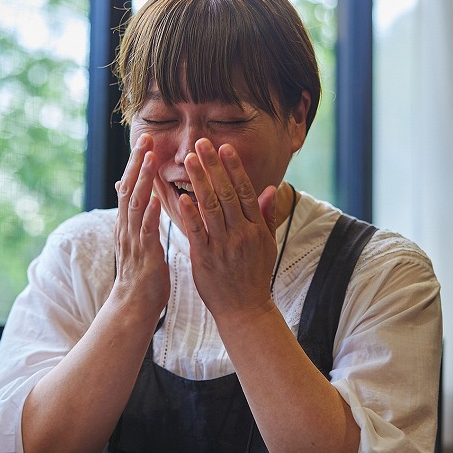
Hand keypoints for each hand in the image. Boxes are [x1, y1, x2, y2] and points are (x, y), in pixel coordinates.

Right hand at [112, 134, 169, 320]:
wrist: (133, 307)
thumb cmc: (142, 274)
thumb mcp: (136, 240)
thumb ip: (134, 215)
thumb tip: (125, 189)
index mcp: (127, 224)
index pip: (129, 187)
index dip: (137, 164)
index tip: (146, 141)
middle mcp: (126, 228)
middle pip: (128, 189)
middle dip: (137, 163)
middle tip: (145, 139)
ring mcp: (133, 241)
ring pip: (135, 204)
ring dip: (143, 180)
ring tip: (150, 158)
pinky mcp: (144, 255)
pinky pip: (145, 230)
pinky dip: (149, 213)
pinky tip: (154, 198)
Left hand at [179, 138, 279, 322]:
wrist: (245, 309)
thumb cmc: (254, 275)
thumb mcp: (267, 245)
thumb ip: (266, 215)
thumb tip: (271, 189)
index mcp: (256, 228)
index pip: (246, 191)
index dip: (234, 168)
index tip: (224, 148)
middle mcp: (241, 233)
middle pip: (227, 193)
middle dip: (213, 167)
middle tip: (201, 143)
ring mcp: (223, 245)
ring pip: (211, 208)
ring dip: (199, 182)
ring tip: (188, 160)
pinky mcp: (206, 258)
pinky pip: (197, 232)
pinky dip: (190, 214)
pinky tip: (181, 196)